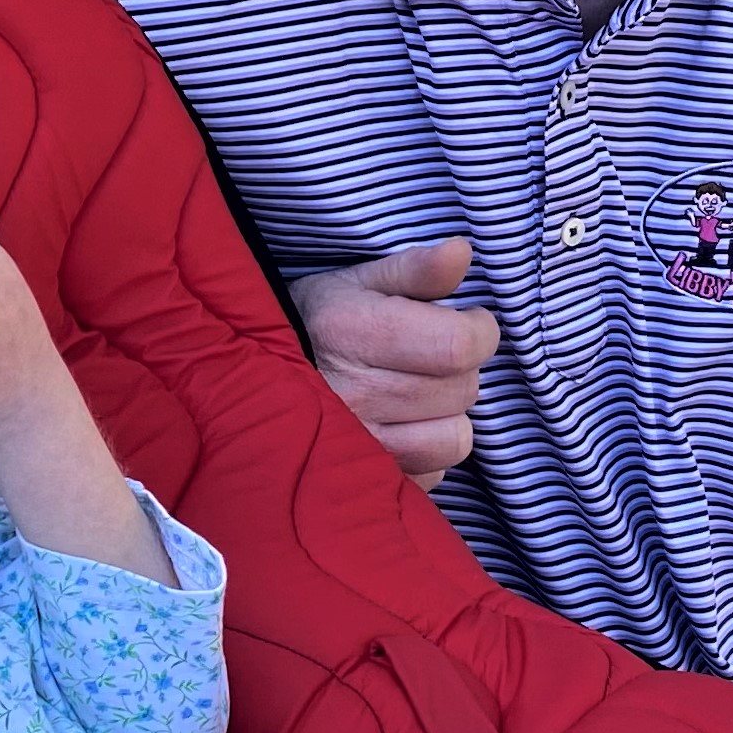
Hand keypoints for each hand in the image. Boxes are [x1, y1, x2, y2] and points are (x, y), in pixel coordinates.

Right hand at [289, 237, 498, 484]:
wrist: (251, 381)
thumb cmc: (316, 323)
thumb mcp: (358, 282)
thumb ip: (416, 270)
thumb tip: (462, 251)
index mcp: (354, 332)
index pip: (457, 345)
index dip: (480, 331)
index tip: (471, 321)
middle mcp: (354, 394)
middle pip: (461, 390)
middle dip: (461, 368)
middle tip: (433, 355)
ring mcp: (357, 446)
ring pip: (454, 438)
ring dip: (449, 413)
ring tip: (422, 393)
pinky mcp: (363, 482)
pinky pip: (433, 472)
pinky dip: (429, 450)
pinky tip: (405, 426)